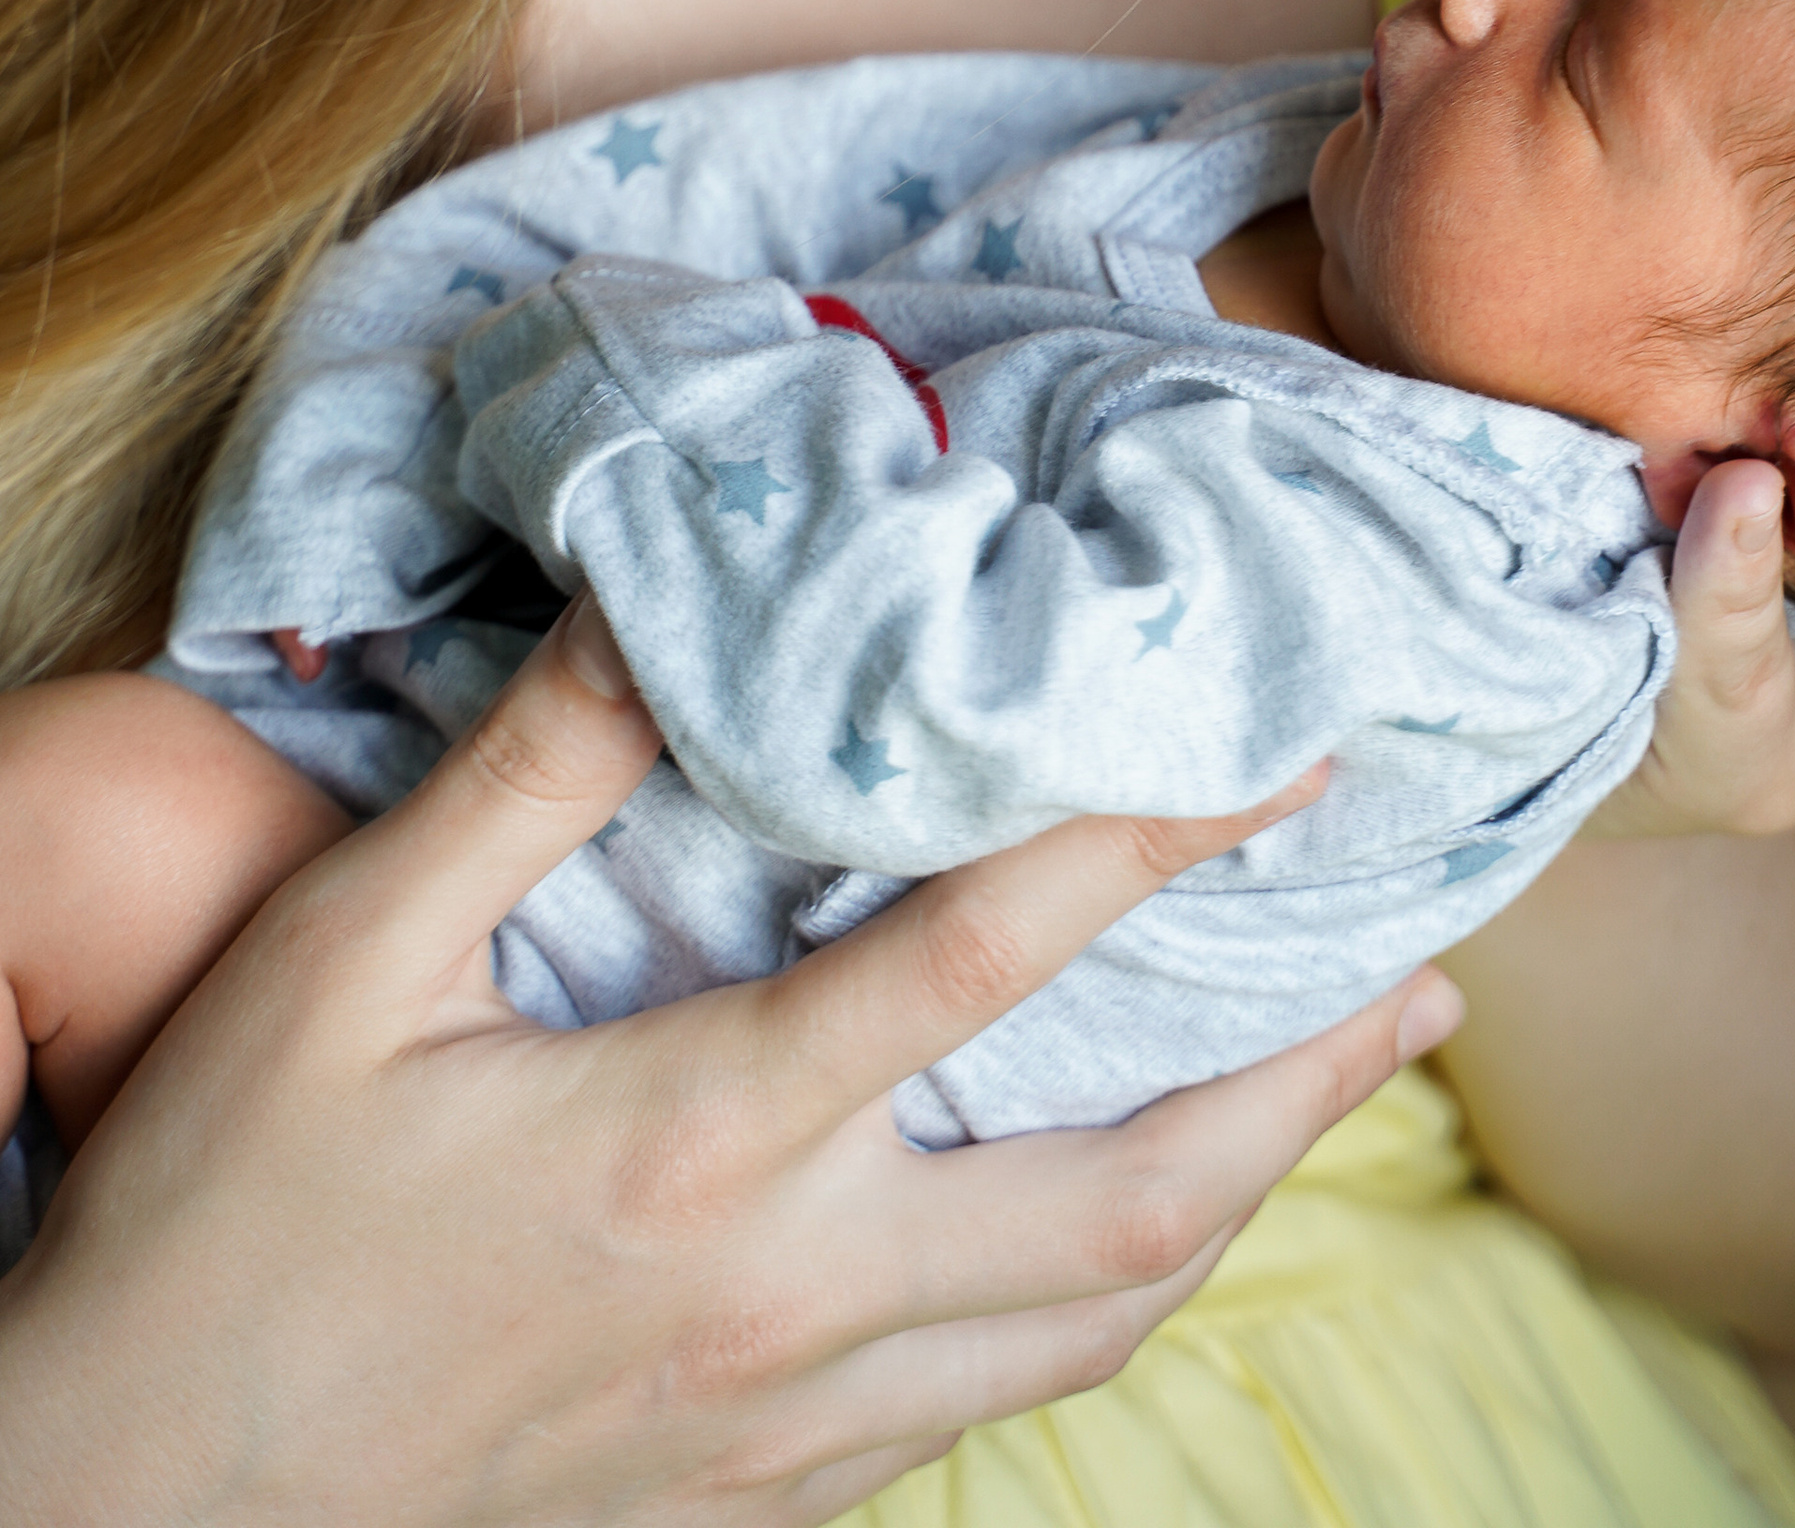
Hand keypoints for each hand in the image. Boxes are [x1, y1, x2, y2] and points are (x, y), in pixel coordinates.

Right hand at [0, 597, 1459, 1526]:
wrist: (117, 1527)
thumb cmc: (218, 1231)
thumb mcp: (345, 967)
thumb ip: (532, 778)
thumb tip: (674, 592)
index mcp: (702, 1144)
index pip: (996, 957)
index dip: (1160, 833)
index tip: (1293, 754)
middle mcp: (791, 1304)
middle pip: (1132, 1197)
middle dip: (1308, 1080)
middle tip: (1430, 976)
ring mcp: (788, 1434)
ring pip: (1092, 1326)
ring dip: (1244, 1200)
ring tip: (1343, 1096)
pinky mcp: (756, 1514)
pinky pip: (993, 1411)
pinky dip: (1104, 1309)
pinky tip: (1123, 1246)